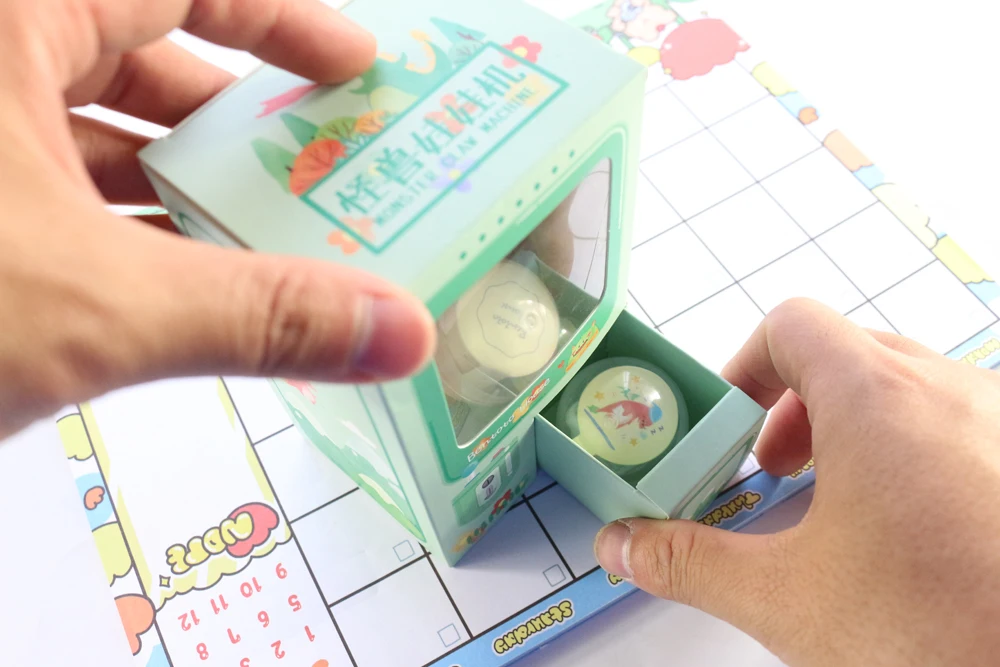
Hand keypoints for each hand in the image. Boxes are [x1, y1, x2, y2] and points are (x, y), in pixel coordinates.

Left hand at [0, 0, 435, 438]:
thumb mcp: (97, 305)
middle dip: (234, 126)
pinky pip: (48, 185)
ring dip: (177, 189)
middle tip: (316, 172)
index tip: (353, 69)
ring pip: (88, 130)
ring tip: (260, 246)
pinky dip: (116, 225)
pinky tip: (171, 284)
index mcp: (9, 20)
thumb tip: (394, 330)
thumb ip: (256, 315)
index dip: (283, 22)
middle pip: (139, 56)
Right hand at [594, 298, 999, 665]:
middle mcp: (946, 389)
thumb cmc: (949, 629)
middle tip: (774, 467)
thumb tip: (627, 547)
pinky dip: (911, 445)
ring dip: (854, 423)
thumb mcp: (788, 597)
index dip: (745, 365)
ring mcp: (997, 419)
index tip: (729, 420)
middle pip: (845, 350)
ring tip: (838, 496)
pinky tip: (904, 523)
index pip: (792, 324)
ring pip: (904, 382)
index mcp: (876, 397)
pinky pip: (955, 417)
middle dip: (793, 405)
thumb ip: (689, 562)